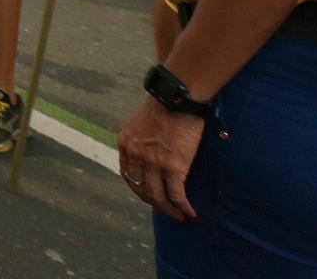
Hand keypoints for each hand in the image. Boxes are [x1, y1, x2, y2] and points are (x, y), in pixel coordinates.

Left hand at [117, 97, 205, 221]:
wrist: (177, 98)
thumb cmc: (165, 107)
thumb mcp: (142, 123)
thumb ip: (141, 140)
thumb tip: (150, 154)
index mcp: (126, 144)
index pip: (128, 175)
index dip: (139, 189)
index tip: (150, 197)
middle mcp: (136, 155)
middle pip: (142, 189)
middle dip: (154, 204)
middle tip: (167, 212)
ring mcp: (153, 162)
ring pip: (158, 196)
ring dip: (169, 210)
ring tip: (179, 217)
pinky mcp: (173, 166)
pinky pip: (176, 195)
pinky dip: (183, 207)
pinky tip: (190, 213)